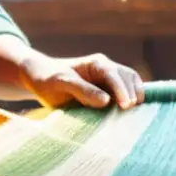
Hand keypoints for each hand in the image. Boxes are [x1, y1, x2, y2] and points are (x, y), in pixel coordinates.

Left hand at [17, 52, 144, 109]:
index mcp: (96, 64)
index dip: (122, 90)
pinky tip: (131, 112)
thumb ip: (82, 90)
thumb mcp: (61, 83)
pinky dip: (132, 99)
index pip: (114, 74)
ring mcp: (109, 78)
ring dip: (135, 95)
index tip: (125, 106)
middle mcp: (106, 68)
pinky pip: (127, 90)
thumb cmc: (49, 78)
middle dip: (132, 93)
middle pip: (128, 76)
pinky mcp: (109, 88)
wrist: (41, 77)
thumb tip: (106, 101)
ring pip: (131, 82)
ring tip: (134, 112)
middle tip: (129, 112)